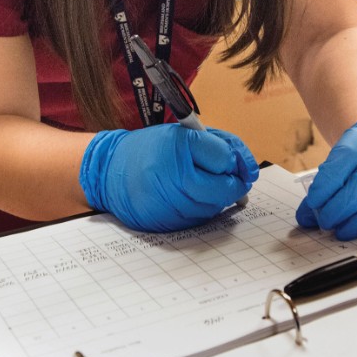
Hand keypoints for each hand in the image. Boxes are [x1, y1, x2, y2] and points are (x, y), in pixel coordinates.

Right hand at [80, 123, 257, 232]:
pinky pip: (198, 219)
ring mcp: (167, 203)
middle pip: (223, 188)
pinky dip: (201, 209)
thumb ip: (217, 146)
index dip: (238, 161)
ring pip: (213, 207)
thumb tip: (247, 168)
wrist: (109, 173)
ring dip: (217, 198)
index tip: (242, 164)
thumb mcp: (182, 134)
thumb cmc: (151, 150)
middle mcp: (172, 176)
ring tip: (201, 183)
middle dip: (233, 184)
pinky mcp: (164, 223)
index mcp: (177, 146)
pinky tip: (189, 197)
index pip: (224, 158)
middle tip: (232, 179)